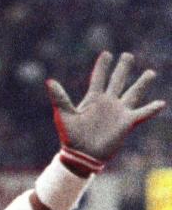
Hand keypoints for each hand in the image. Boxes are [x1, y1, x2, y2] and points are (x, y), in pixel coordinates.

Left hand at [46, 51, 164, 164]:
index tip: (107, 53)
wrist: (82, 156)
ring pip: (133, 93)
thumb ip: (60, 98)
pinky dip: (151, 109)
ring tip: (150, 72)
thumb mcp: (65, 116)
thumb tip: (49, 82)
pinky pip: (142, 113)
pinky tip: (161, 103)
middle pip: (118, 80)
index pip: (99, 77)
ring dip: (142, 83)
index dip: (103, 66)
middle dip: (123, 68)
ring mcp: (119, 112)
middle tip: (128, 55)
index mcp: (93, 98)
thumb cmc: (71, 138)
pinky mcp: (127, 123)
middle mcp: (108, 102)